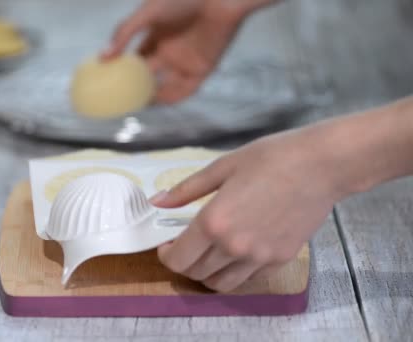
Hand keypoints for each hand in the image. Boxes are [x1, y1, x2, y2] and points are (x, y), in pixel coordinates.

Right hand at [102, 0, 275, 103]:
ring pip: (166, 85)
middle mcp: (169, 51)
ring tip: (135, 106)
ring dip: (152, 96)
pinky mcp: (202, 69)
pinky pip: (185, 89)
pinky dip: (171, 98)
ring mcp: (186, 61)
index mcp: (156, 36)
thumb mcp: (147, 13)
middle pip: (149, 75)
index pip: (136, 58)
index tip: (108, 82)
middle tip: (119, 99)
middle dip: (135, 87)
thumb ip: (124, 34)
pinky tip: (157, 103)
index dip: (123, 69)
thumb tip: (102, 57)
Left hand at [150, 125, 347, 291]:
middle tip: (187, 245)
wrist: (322, 165)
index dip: (166, 255)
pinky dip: (235, 271)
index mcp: (213, 222)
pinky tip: (237, 250)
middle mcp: (234, 246)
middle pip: (195, 274)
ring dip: (208, 273)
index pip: (178, 259)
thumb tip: (157, 203)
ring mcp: (259, 257)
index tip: (167, 244)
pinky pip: (249, 279)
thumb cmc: (271, 158)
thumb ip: (185, 190)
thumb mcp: (221, 167)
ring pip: (221, 284)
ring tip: (210, 252)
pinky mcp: (280, 260)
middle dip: (184, 263)